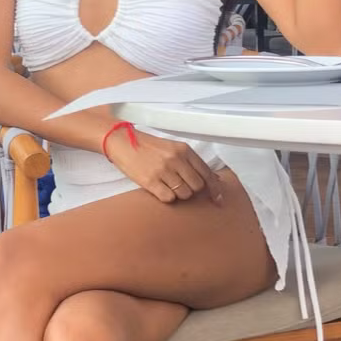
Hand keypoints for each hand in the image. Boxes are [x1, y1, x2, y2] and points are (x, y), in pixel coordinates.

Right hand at [105, 127, 225, 206]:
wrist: (122, 142)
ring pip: (184, 194)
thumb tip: (209, 179)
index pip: (206, 172)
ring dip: (178, 194)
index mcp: (184, 150)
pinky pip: (169, 198)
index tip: (218, 198)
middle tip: (180, 185)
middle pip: (197, 186)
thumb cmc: (148, 147)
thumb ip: (189, 161)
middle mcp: (176, 159)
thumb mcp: (172, 148)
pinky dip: (167, 197)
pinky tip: (160, 189)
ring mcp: (163, 171)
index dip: (214, 188)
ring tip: (167, 185)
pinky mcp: (150, 181)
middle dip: (192, 190)